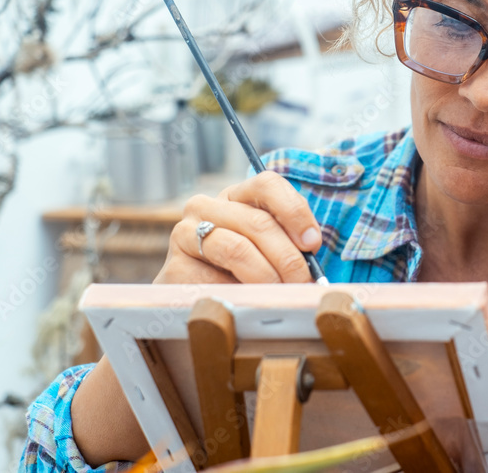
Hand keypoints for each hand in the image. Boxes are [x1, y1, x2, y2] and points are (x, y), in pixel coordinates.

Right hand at [153, 171, 322, 284]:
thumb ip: (290, 239)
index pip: (267, 184)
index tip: (312, 243)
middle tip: (303, 282)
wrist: (197, 299)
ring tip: (283, 294)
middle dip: (288, 257)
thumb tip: (311, 250)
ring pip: (237, 249)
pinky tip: (250, 303)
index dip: (294, 212)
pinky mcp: (174, 268)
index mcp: (235, 195)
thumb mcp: (269, 246)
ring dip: (268, 276)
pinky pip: (215, 281)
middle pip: (258, 222)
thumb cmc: (244, 270)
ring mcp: (185, 234)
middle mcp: (205, 206)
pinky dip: (241, 295)